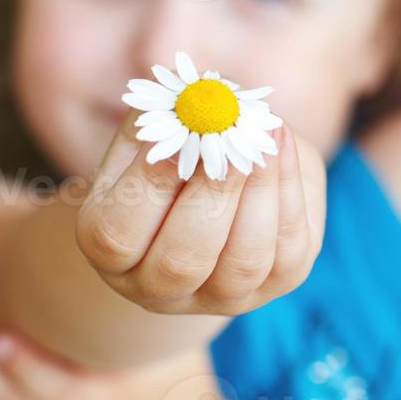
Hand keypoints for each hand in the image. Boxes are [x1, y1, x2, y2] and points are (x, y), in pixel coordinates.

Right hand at [76, 118, 326, 315]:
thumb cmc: (177, 152)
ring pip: (243, 261)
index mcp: (111, 253)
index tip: (181, 135)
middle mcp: (159, 289)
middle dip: (212, 195)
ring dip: (259, 191)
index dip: (149, 185)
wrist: (225, 181)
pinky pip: (289, 249)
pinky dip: (289, 193)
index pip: (117, 235)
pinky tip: (281, 148)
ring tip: (265, 134)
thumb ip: (165, 121)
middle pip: (181, 261)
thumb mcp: (154, 134)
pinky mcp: (277, 283)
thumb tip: (198, 103)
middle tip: (232, 139)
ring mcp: (221, 296)